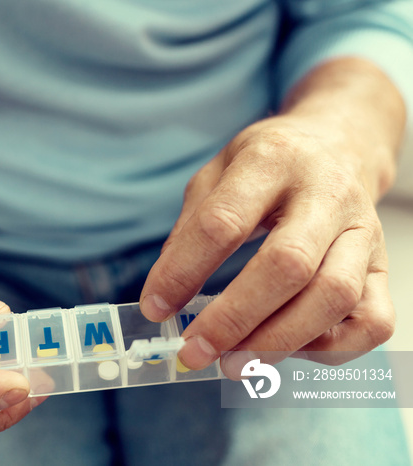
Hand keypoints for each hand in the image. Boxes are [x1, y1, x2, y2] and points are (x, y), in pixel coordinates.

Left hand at [139, 58, 404, 377]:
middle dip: (234, 319)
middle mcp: (326, 195)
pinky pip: (372, 321)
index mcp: (271, 162)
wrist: (339, 144)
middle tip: (195, 352)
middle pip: (287, 266)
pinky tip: (288, 348)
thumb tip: (163, 294)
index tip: (154, 308)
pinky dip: (330, 350)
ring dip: (278, 342)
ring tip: (233, 364)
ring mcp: (363, 232)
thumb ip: (189, 229)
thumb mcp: (216, 173)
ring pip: (334, 297)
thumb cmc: (269, 166)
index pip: (222, 223)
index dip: (183, 272)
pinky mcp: (384, 266)